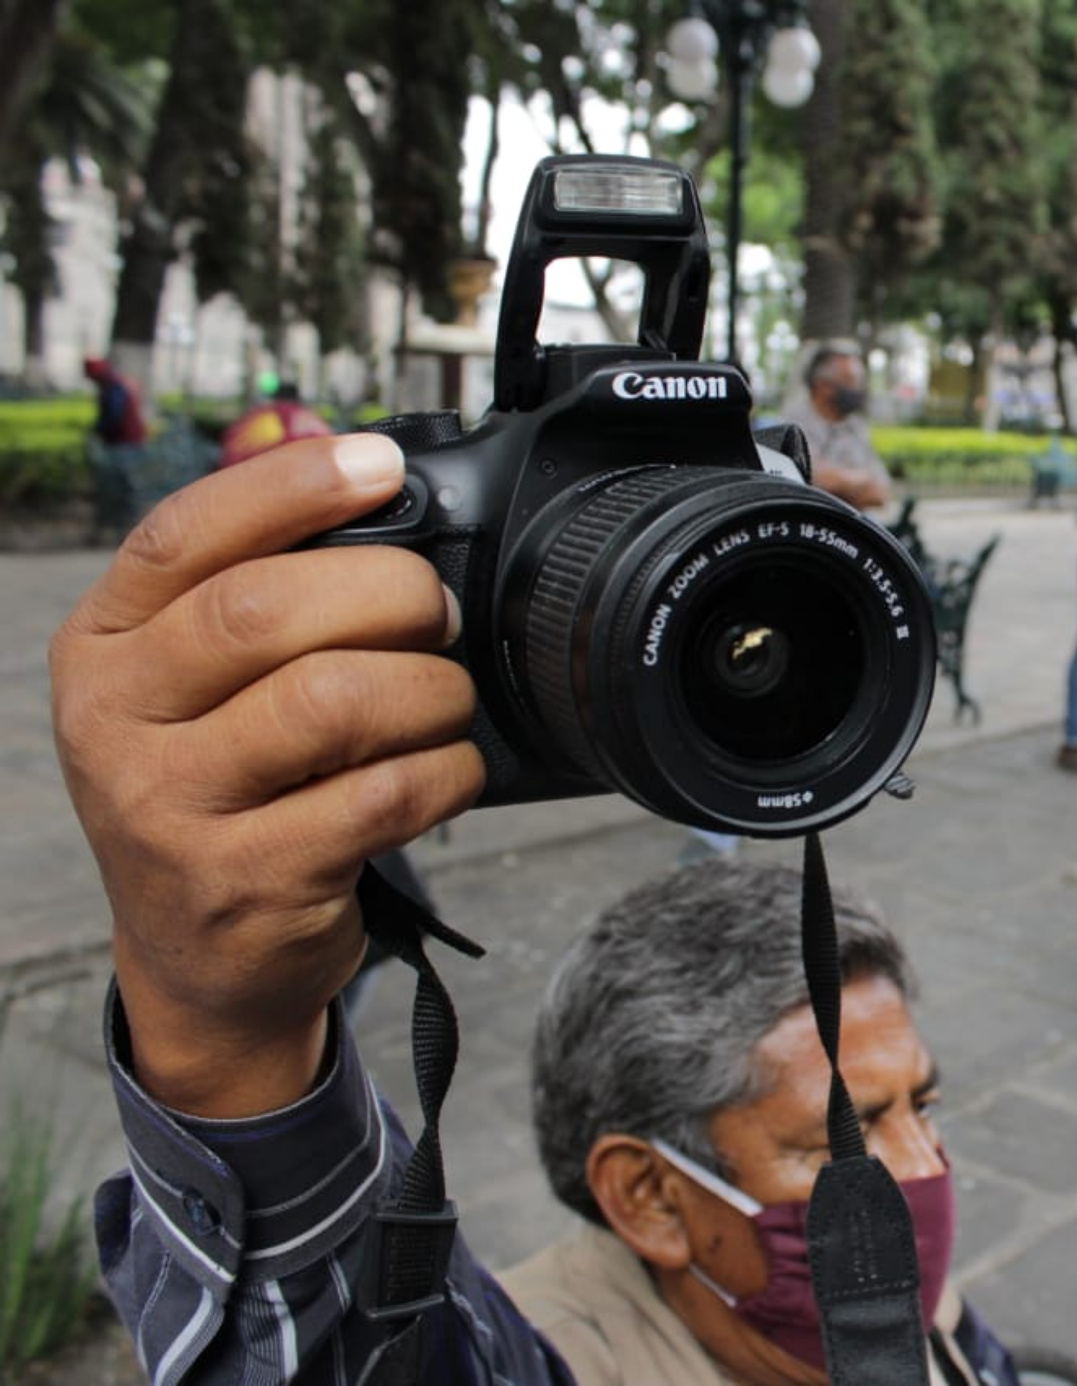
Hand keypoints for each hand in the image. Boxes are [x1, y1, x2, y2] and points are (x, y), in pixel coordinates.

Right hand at [48, 436, 483, 1115]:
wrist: (202, 958)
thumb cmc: (227, 789)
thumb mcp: (198, 688)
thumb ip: (256, 594)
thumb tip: (374, 488)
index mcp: (101, 646)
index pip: (182, 536)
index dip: (292, 487)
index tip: (381, 463)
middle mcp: (112, 722)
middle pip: (266, 612)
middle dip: (388, 594)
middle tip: (436, 614)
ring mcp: (168, 809)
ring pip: (333, 702)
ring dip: (428, 689)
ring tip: (445, 698)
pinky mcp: (244, 882)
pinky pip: (380, 795)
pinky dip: (445, 771)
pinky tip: (450, 769)